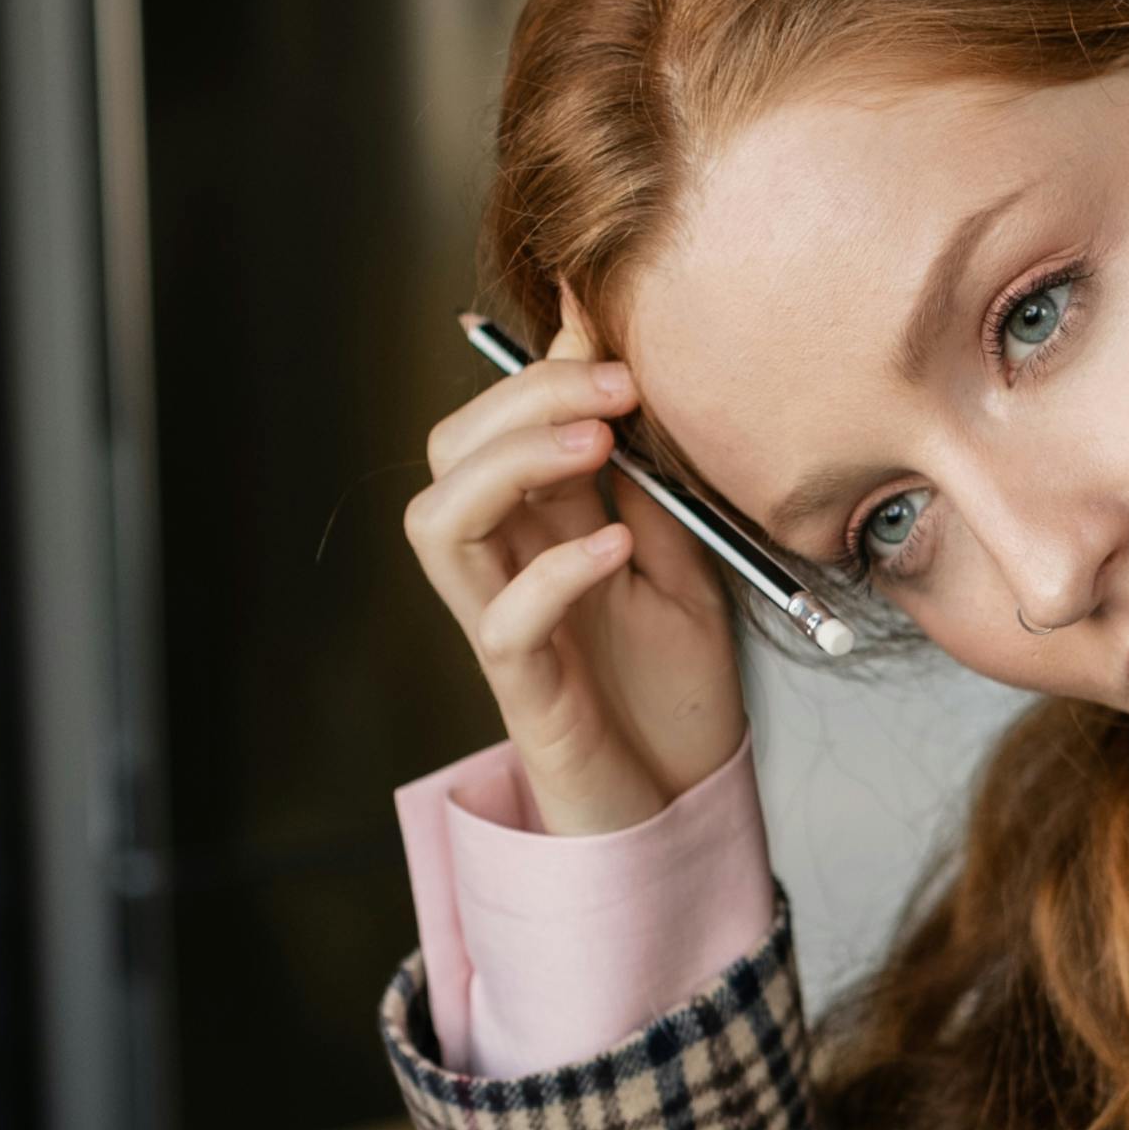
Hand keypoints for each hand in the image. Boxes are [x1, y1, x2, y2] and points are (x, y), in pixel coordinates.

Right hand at [405, 298, 747, 833]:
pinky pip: (503, 624)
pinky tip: (614, 547)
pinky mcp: (528, 692)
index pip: (497, 419)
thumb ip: (648, 470)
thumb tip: (627, 363)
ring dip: (509, 468)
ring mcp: (505, 627)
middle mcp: (505, 566)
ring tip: (594, 447)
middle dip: (523, 399)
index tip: (610, 324)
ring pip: (439, 526)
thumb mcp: (682, 553)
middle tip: (619, 387)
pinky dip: (554, 573)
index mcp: (538, 524)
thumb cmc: (676, 685)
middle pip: (452, 453)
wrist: (689, 805)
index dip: (539, 363)